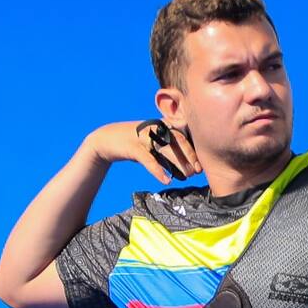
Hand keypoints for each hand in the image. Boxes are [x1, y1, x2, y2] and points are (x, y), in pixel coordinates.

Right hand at [85, 120, 200, 184]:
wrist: (106, 140)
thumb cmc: (135, 145)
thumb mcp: (153, 146)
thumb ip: (169, 154)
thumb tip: (188, 170)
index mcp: (162, 126)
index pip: (183, 136)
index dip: (193, 151)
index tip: (201, 165)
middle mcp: (155, 129)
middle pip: (178, 141)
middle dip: (190, 156)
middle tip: (197, 172)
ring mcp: (144, 137)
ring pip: (166, 150)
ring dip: (178, 164)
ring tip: (187, 176)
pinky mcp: (133, 147)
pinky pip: (148, 159)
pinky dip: (158, 170)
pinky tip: (166, 180)